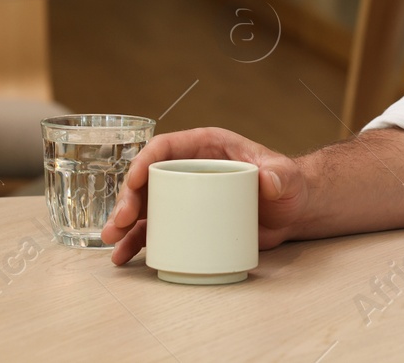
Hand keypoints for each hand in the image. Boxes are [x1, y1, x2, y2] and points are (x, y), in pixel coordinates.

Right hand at [101, 127, 308, 264]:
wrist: (292, 212)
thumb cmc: (288, 185)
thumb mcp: (286, 177)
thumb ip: (281, 175)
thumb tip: (270, 180)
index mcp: (206, 147)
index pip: (166, 147)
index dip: (144, 161)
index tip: (133, 180)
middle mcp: (189, 170)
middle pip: (149, 179)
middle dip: (128, 198)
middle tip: (120, 221)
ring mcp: (186, 197)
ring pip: (146, 206)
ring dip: (125, 223)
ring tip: (112, 242)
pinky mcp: (189, 221)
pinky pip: (157, 229)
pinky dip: (138, 241)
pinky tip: (124, 256)